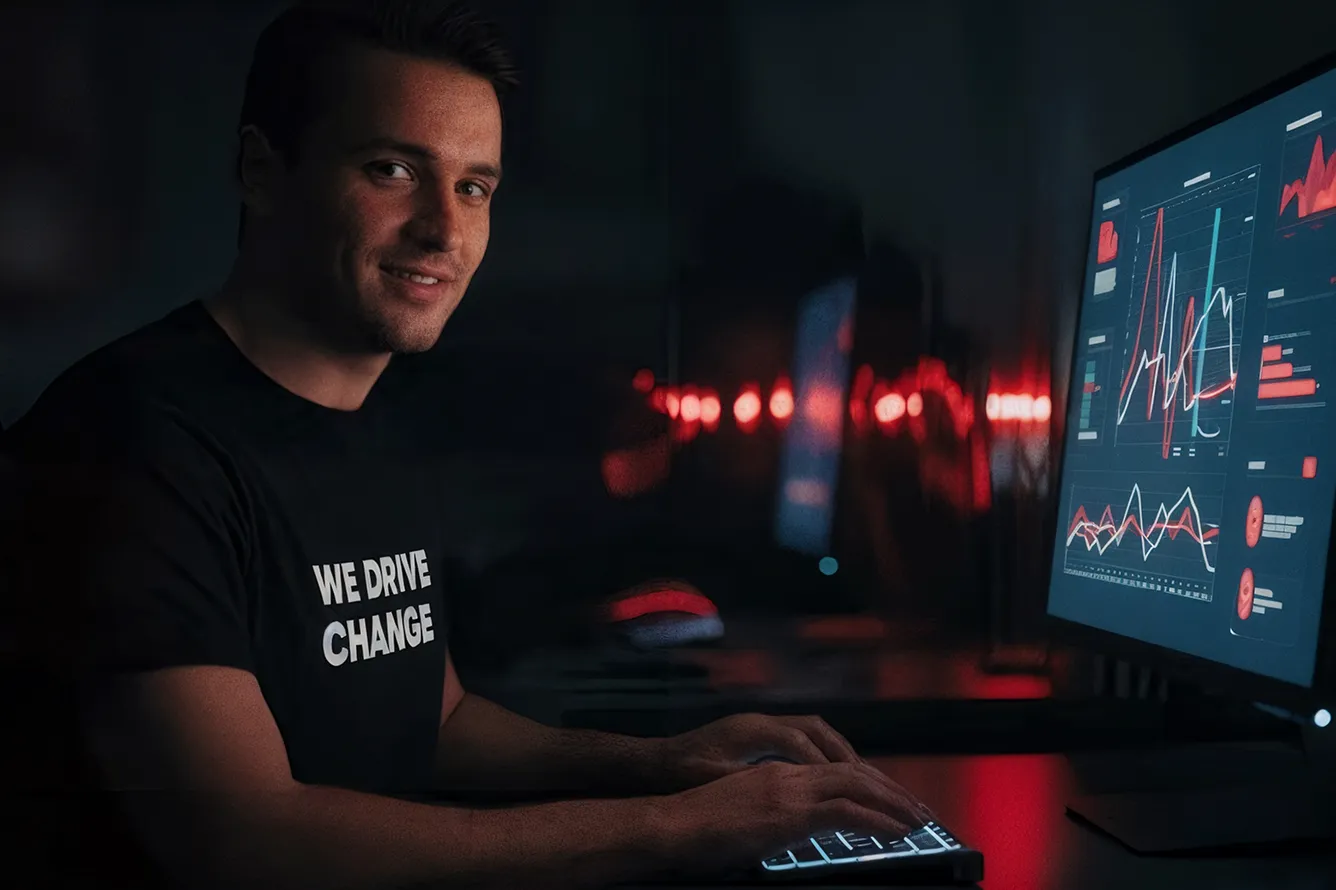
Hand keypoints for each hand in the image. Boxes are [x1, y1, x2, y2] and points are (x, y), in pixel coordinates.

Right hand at [652, 760, 933, 878]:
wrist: (670, 825)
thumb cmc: (694, 828)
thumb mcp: (741, 816)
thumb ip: (770, 819)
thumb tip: (788, 834)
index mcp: (778, 774)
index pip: (835, 771)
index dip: (868, 783)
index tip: (890, 799)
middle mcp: (789, 774)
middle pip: (854, 772)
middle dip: (891, 789)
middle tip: (918, 808)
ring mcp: (790, 791)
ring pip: (858, 786)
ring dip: (893, 802)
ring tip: (918, 819)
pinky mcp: (789, 813)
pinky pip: (847, 812)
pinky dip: (878, 821)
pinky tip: (897, 833)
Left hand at [656, 712, 866, 790]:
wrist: (658, 759)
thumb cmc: (682, 772)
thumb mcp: (714, 782)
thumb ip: (751, 786)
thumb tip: (788, 800)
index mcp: (753, 731)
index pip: (802, 744)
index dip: (830, 766)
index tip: (857, 791)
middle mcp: (764, 721)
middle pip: (820, 732)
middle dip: (852, 760)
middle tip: (881, 786)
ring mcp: (765, 724)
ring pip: (817, 731)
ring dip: (844, 754)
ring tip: (872, 781)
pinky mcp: (763, 733)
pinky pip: (806, 737)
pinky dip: (828, 754)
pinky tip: (841, 774)